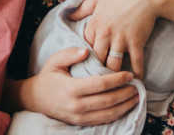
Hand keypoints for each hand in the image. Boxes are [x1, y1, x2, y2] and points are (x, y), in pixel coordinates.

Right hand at [19, 47, 137, 125]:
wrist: (35, 99)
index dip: (117, 80)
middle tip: (137, 86)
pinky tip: (125, 107)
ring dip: (125, 106)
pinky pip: (102, 120)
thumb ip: (70, 54)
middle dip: (125, 94)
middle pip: (108, 101)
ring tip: (136, 97)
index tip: (129, 74)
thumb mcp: (55, 61)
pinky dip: (116, 115)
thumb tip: (87, 50)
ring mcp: (79, 117)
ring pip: (108, 114)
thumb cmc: (48, 76)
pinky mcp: (80, 122)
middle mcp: (76, 105)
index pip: (100, 85)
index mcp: (71, 88)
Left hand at [68, 0, 158, 77]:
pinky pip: (136, 62)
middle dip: (98, 68)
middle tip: (99, 78)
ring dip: (114, 74)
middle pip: (97, 58)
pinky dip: (137, 72)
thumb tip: (69, 15)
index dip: (87, 54)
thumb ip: (83, 8)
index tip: (89, 61)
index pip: (85, 45)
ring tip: (114, 82)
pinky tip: (137, 80)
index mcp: (95, 24)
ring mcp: (121, 40)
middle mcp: (105, 34)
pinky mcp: (136, 43)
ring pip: (113, 64)